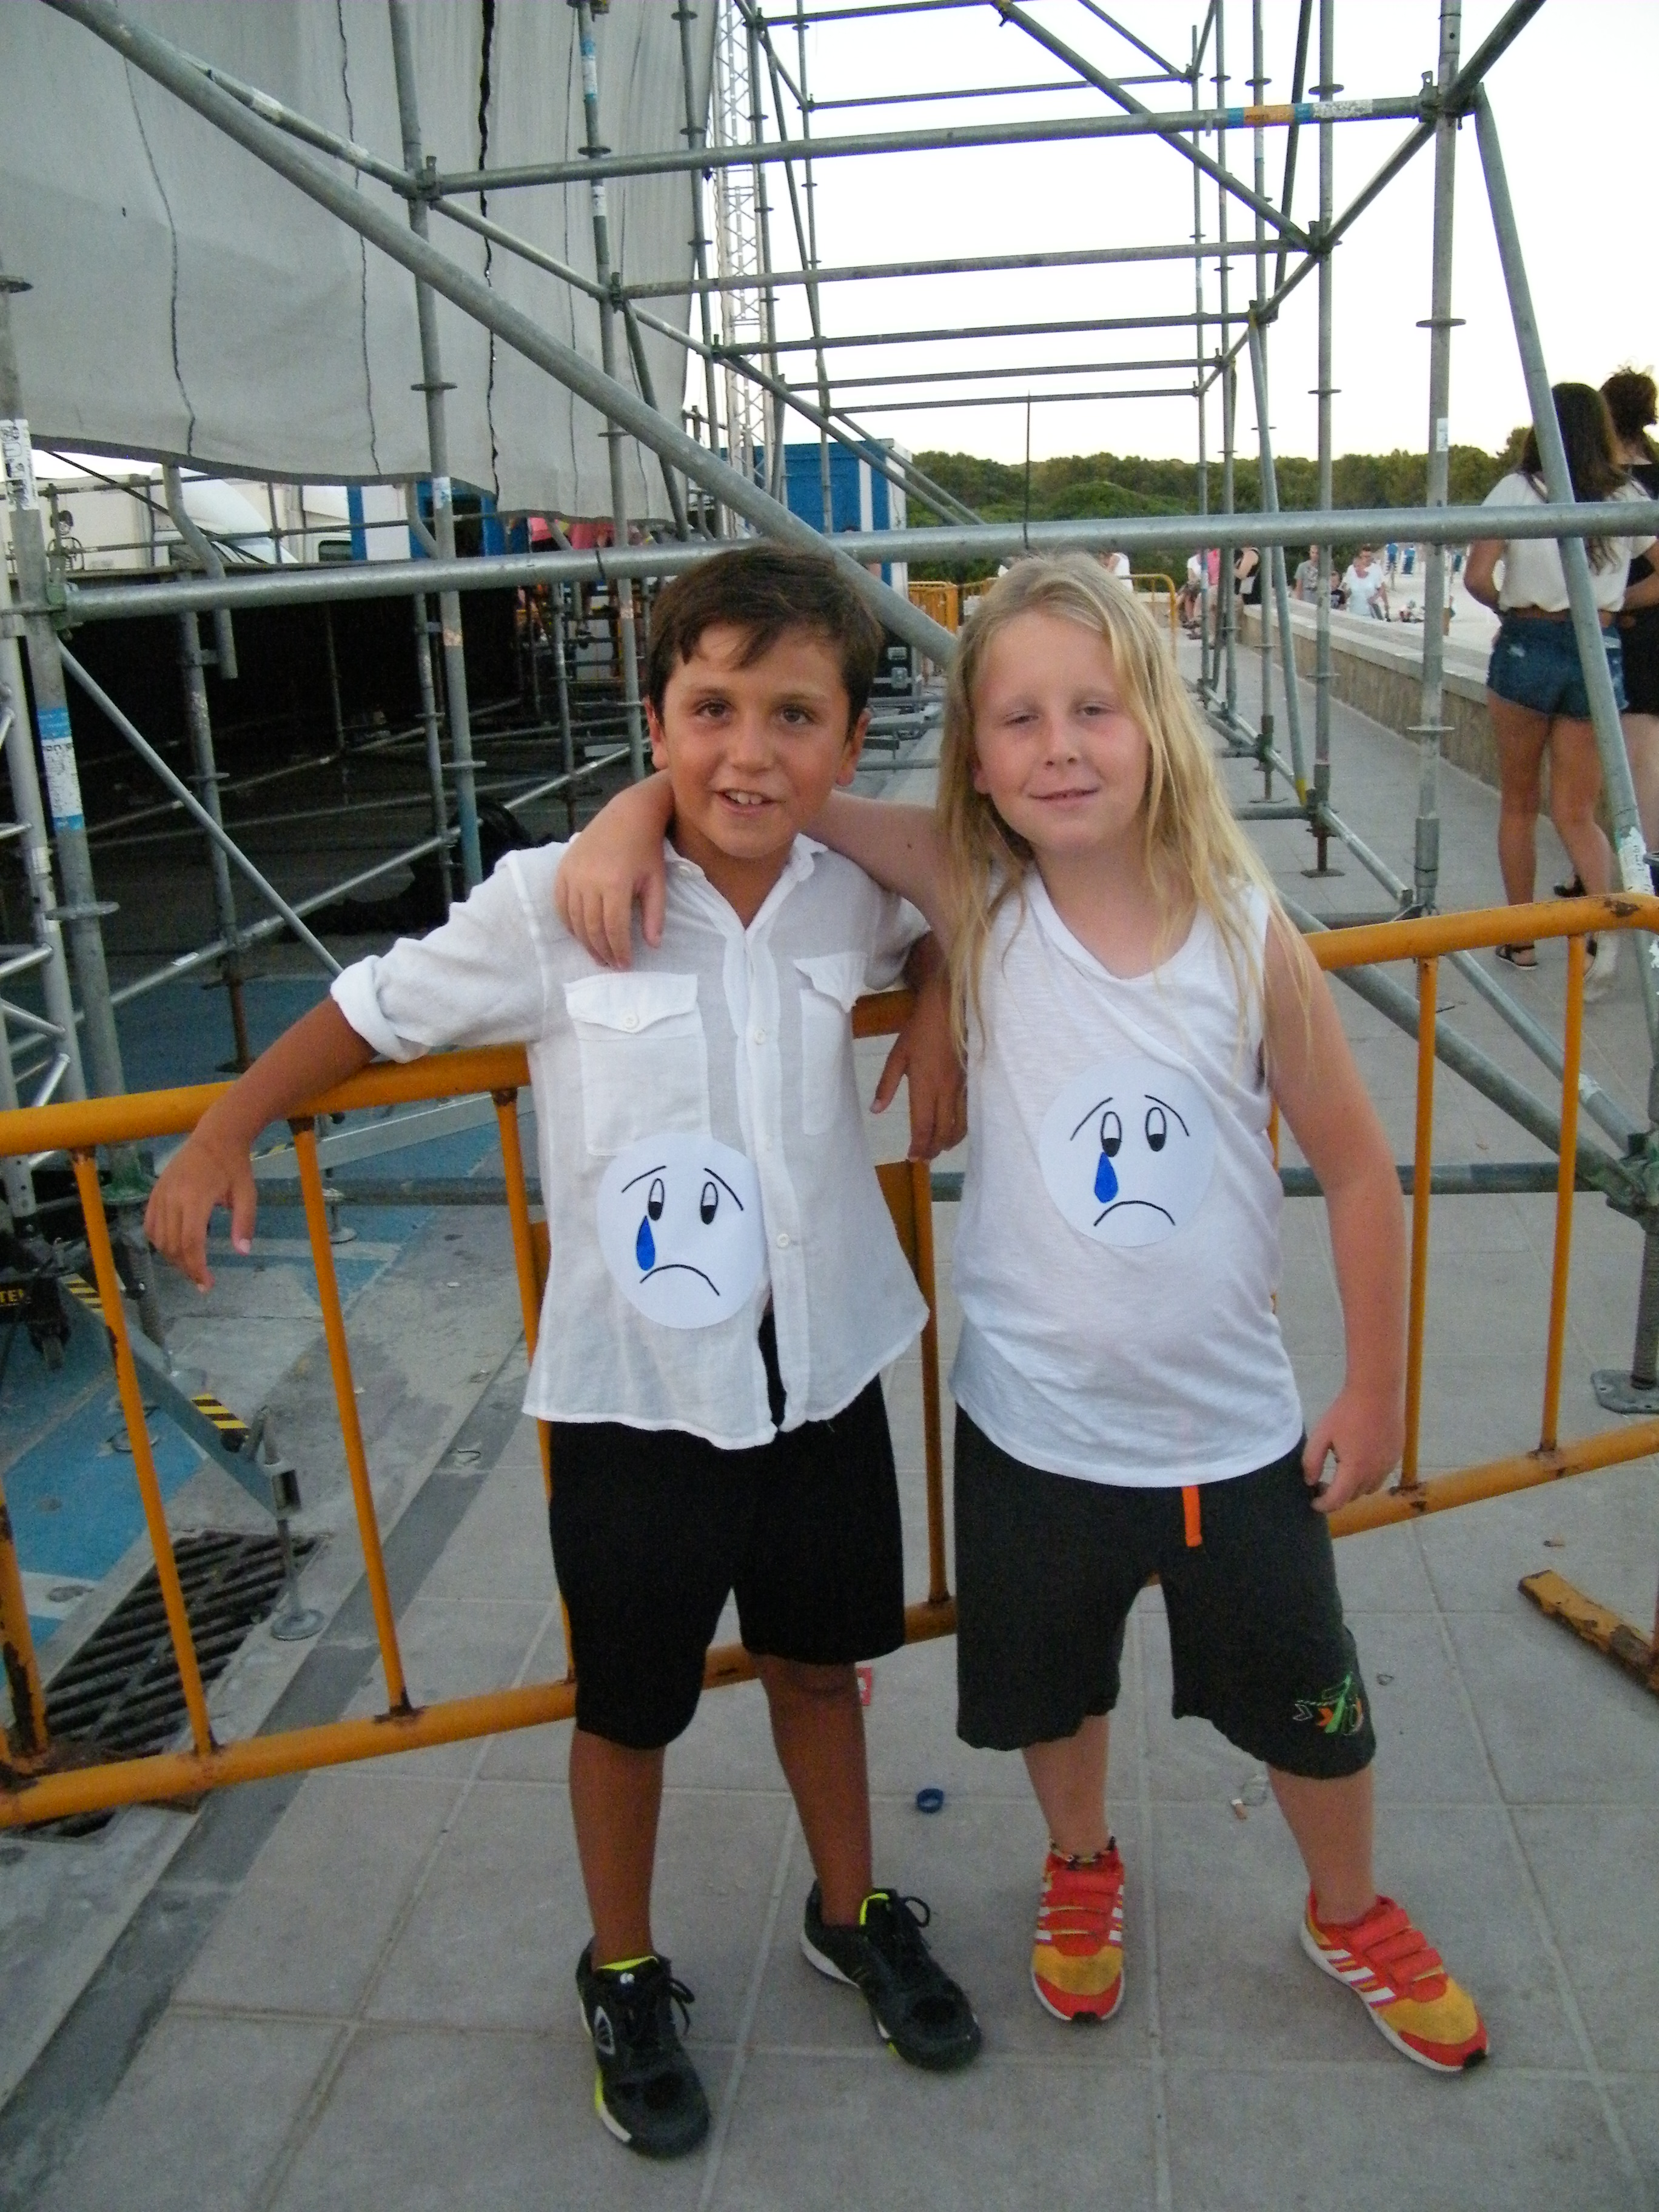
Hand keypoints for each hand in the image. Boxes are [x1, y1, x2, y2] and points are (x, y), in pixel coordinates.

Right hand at [143, 1124, 257, 1292]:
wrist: (215, 1136)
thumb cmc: (234, 1165)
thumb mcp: (247, 1193)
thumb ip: (244, 1223)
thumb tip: (242, 1252)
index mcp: (196, 1198)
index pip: (191, 1243)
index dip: (197, 1268)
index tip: (207, 1284)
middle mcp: (172, 1198)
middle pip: (173, 1245)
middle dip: (186, 1268)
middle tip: (202, 1281)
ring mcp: (160, 1195)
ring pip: (159, 1238)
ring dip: (172, 1258)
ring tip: (191, 1266)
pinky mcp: (154, 1193)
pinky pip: (150, 1225)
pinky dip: (158, 1242)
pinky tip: (173, 1249)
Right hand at [553, 776, 673, 967]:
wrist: (627, 815)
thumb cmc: (646, 849)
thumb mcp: (656, 881)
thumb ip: (655, 914)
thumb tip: (652, 945)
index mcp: (615, 884)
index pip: (614, 928)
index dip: (619, 950)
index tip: (625, 965)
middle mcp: (588, 881)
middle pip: (592, 928)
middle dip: (602, 951)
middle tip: (611, 965)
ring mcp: (572, 875)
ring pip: (574, 920)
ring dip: (585, 942)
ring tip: (598, 955)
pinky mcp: (562, 869)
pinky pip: (560, 904)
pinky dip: (568, 924)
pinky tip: (580, 935)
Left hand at [870, 964, 965, 1160]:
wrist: (948, 1009)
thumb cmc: (919, 1031)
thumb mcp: (896, 1056)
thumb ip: (886, 1085)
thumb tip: (876, 1110)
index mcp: (924, 1086)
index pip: (923, 1125)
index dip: (918, 1146)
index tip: (912, 1158)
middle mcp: (945, 1091)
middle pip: (943, 1131)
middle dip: (933, 1149)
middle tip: (924, 1158)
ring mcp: (960, 1088)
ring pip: (959, 1125)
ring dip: (949, 1141)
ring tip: (938, 1148)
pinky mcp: (969, 1082)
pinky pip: (967, 1113)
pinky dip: (960, 1127)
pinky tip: (954, 1129)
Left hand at [1302, 1384, 1403, 1514]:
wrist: (1378, 1392)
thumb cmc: (1346, 1412)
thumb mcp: (1322, 1434)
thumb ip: (1312, 1461)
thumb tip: (1310, 1481)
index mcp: (1354, 1471)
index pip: (1337, 1501)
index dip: (1323, 1505)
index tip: (1313, 1502)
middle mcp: (1375, 1474)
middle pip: (1354, 1497)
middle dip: (1337, 1495)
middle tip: (1323, 1483)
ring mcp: (1389, 1465)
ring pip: (1370, 1488)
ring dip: (1355, 1486)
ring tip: (1342, 1468)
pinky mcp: (1397, 1455)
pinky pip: (1382, 1474)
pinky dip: (1369, 1474)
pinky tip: (1360, 1455)